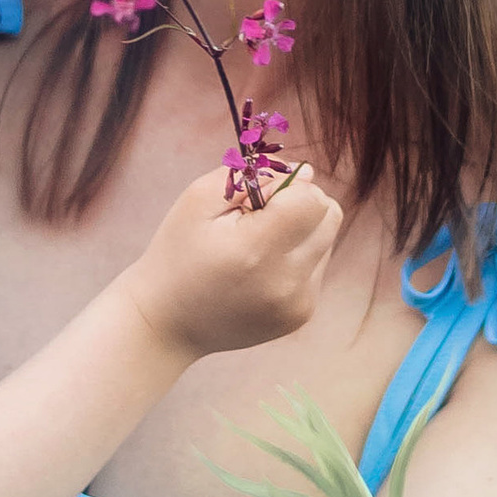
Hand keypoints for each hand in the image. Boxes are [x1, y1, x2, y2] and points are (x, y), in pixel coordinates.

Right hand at [127, 159, 343, 358]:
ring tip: (257, 247)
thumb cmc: (178, 252)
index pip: (312, 200)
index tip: (259, 197)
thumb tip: (307, 174)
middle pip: (330, 216)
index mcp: (255, 250)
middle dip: (302, 205)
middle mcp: (284, 282)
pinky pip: (317, 267)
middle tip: (262, 216)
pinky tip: (260, 271)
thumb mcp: (198, 200)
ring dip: (300, 233)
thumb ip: (252, 176)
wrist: (166, 322)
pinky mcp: (300, 315)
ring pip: (327, 240)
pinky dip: (295, 260)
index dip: (290, 187)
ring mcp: (297, 304)